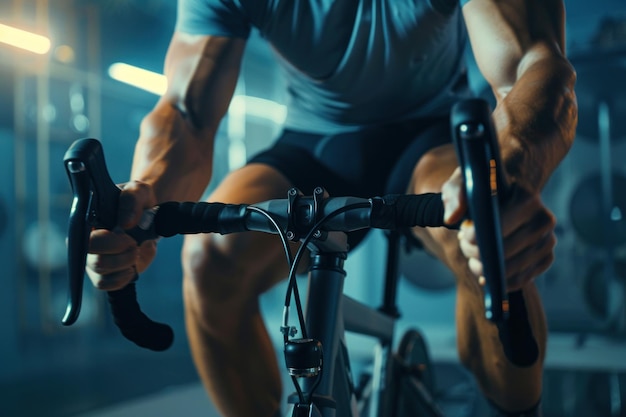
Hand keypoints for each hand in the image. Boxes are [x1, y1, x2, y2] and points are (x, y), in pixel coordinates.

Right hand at [86, 181, 157, 290]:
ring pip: (102, 275)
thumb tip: (126, 223)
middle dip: (121, 255)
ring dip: (126, 264)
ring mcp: (94, 261)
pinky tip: (134, 265)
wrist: (148, 216)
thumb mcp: (138, 191)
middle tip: (134, 243)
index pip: (82, 240)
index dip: (105, 242)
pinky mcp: (106, 274)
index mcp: (86, 222)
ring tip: (137, 250)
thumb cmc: (136, 202)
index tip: (125, 233)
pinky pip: (109, 286)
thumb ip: (131, 199)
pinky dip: (125, 276)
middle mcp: (85, 244)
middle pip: (94, 262)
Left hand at [442, 167, 556, 290]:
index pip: (499, 226)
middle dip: (477, 254)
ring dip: (486, 269)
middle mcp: (544, 220)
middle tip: (465, 246)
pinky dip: (500, 280)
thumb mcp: (464, 182)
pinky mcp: (546, 257)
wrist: (508, 192)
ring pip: (512, 268)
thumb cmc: (482, 187)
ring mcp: (547, 241)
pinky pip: (522, 278)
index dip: (476, 237)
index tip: (464, 235)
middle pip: (505, 250)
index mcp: (527, 199)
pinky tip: (486, 274)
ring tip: (473, 257)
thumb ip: (456, 195)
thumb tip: (452, 218)